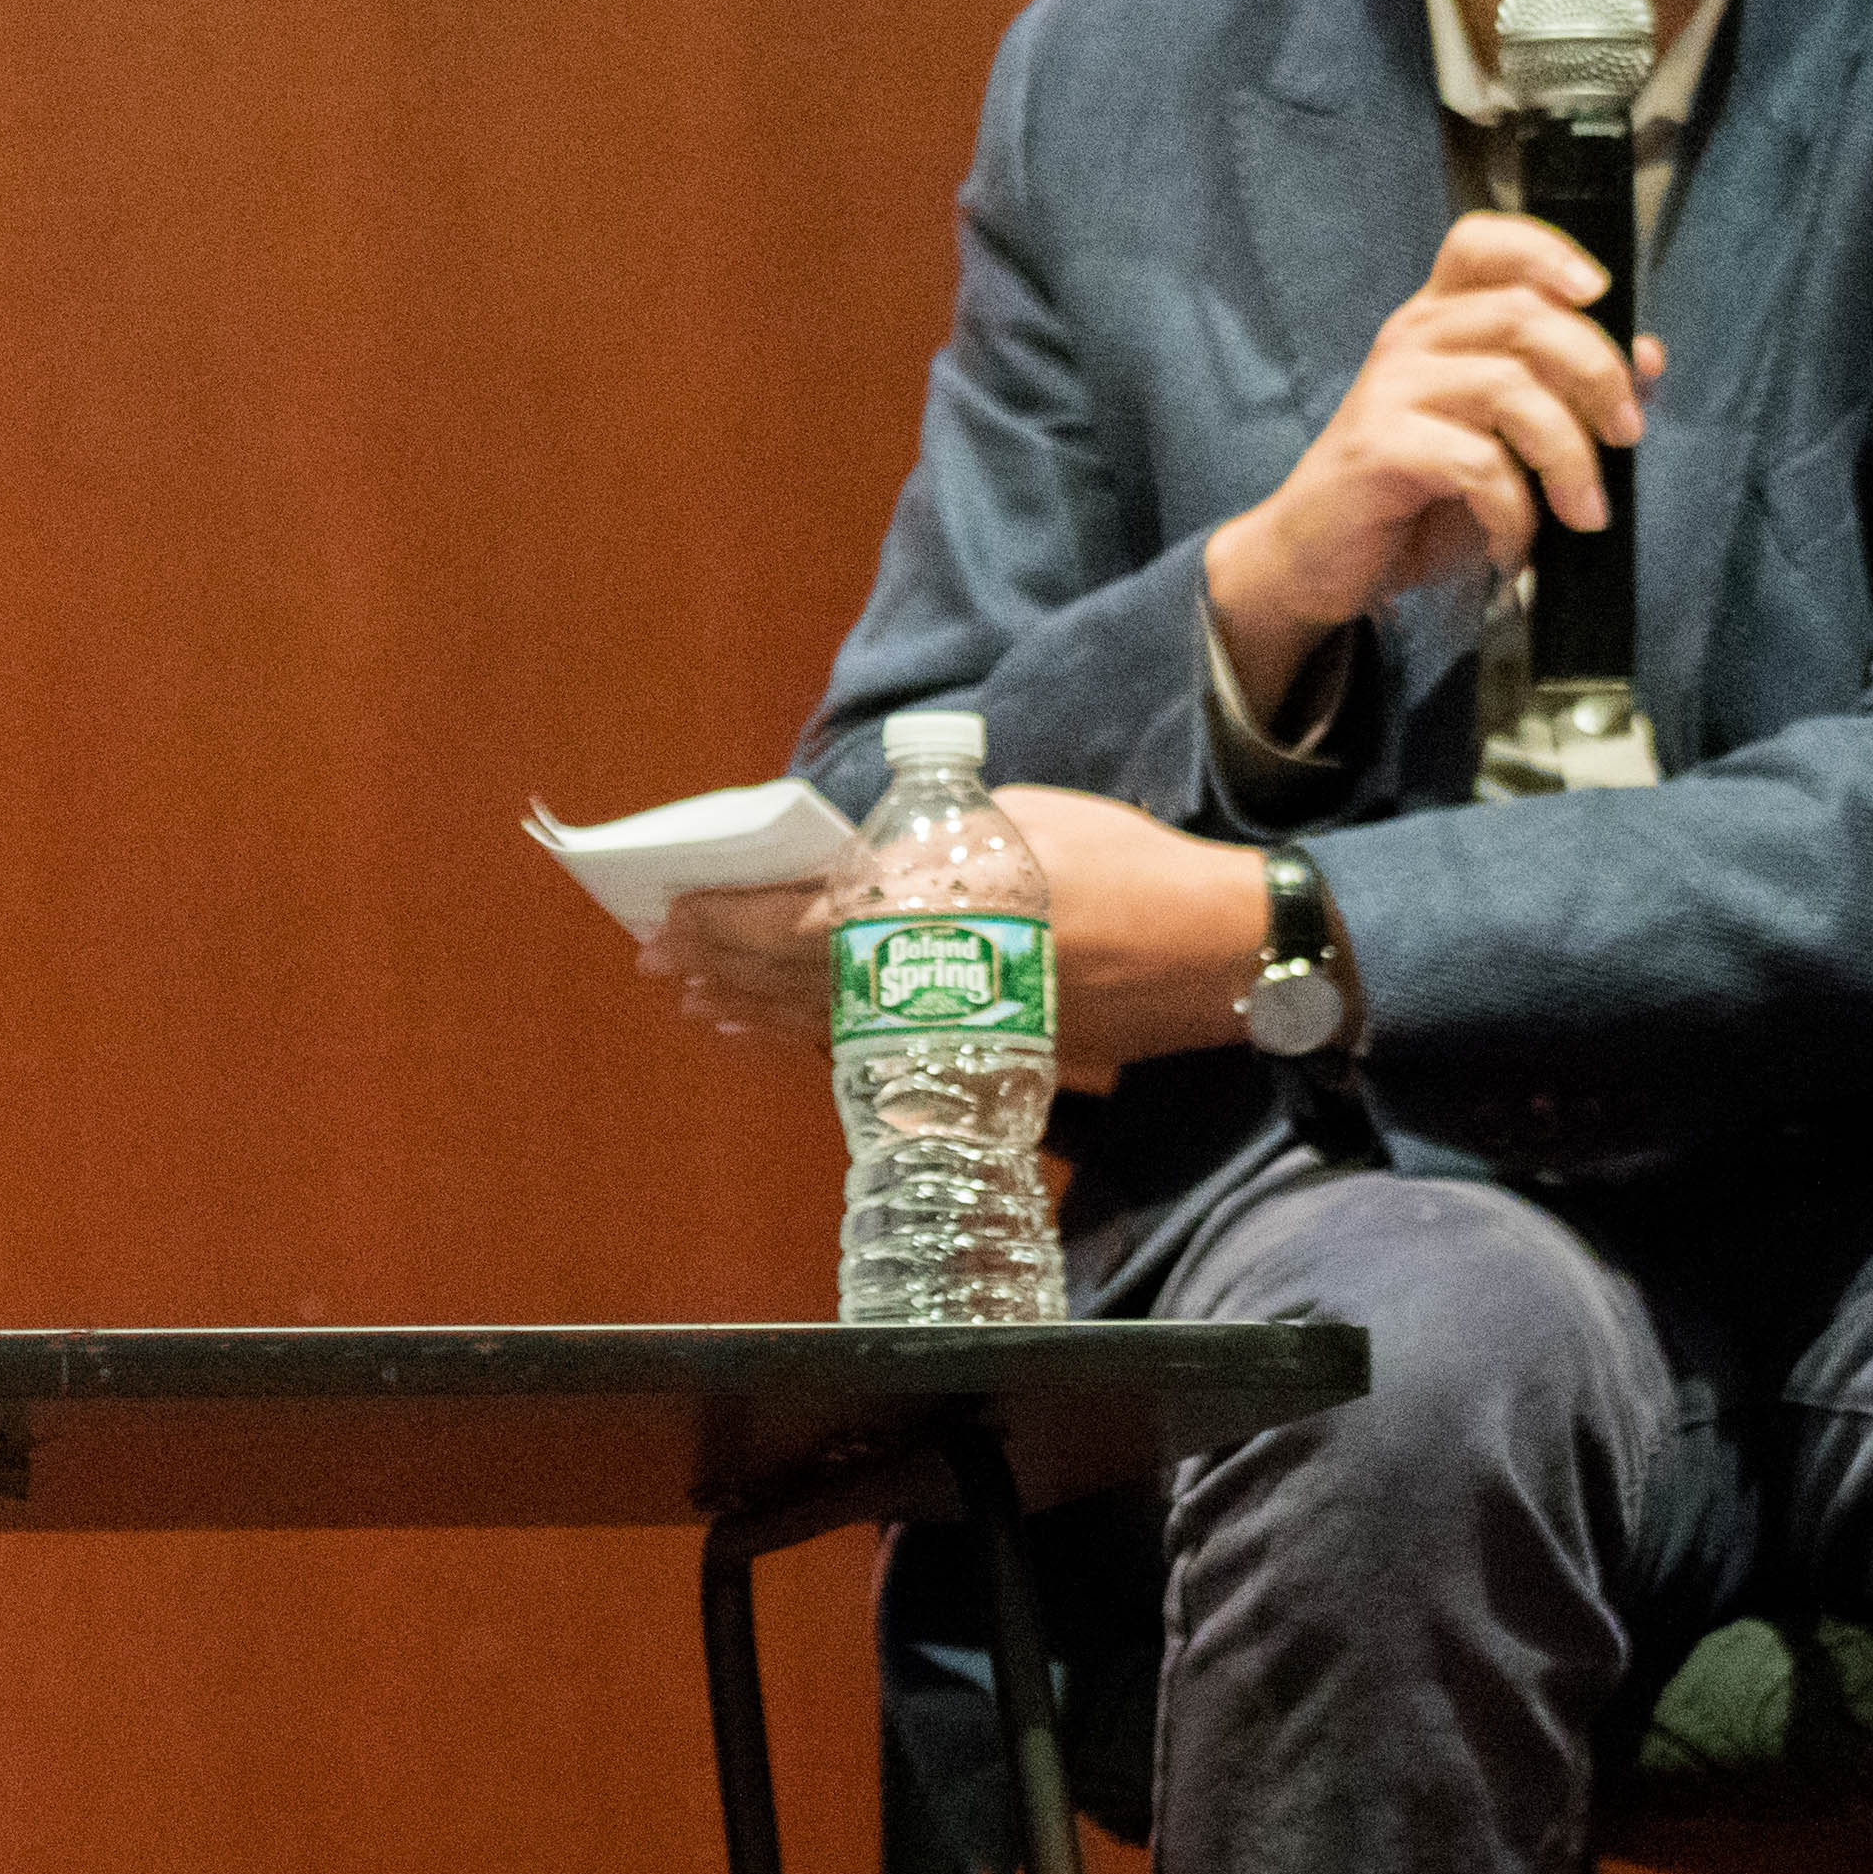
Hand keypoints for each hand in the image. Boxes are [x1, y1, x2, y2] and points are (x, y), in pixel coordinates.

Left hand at [648, 798, 1266, 1094]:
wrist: (1210, 952)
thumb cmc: (1119, 862)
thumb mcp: (1014, 819)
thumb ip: (924, 844)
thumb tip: (855, 862)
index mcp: (934, 906)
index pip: (797, 922)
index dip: (726, 922)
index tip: (672, 912)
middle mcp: (930, 975)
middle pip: (794, 978)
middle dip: (720, 965)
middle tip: (661, 956)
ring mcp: (949, 1024)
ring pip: (822, 1022)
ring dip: (751, 1008)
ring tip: (696, 996)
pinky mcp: (971, 1054)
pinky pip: (868, 1050)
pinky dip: (808, 1038)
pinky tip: (771, 1030)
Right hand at [1200, 211, 1667, 711]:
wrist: (1318, 561)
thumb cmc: (1418, 496)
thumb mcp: (1506, 440)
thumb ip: (1572, 393)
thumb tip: (1649, 356)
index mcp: (1438, 320)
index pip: (1481, 241)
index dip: (1546, 251)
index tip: (1598, 293)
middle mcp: (1410, 338)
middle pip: (1526, 314)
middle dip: (1598, 376)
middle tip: (1627, 436)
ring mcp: (1390, 390)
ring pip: (1513, 389)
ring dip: (1570, 459)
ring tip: (1584, 513)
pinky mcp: (1378, 448)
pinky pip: (1478, 464)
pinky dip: (1516, 512)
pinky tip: (1514, 546)